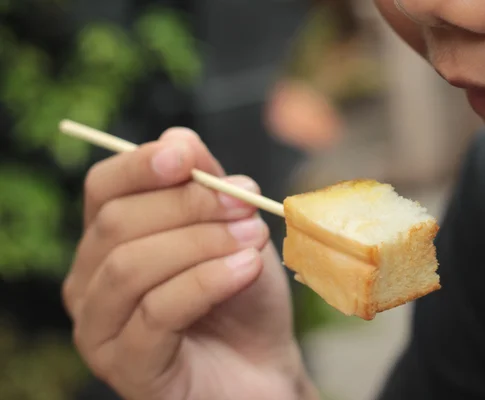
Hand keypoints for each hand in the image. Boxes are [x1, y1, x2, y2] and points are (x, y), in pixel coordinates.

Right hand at [62, 128, 317, 399]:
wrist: (264, 365)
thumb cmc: (243, 296)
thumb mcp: (230, 228)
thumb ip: (204, 185)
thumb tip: (179, 139)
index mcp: (109, 241)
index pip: (103, 188)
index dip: (140, 165)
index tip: (186, 157)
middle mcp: (90, 282)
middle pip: (118, 223)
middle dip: (189, 205)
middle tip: (246, 204)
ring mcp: (101, 328)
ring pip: (130, 265)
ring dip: (200, 243)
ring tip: (252, 239)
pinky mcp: (126, 366)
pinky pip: (156, 312)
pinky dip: (206, 282)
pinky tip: (246, 270)